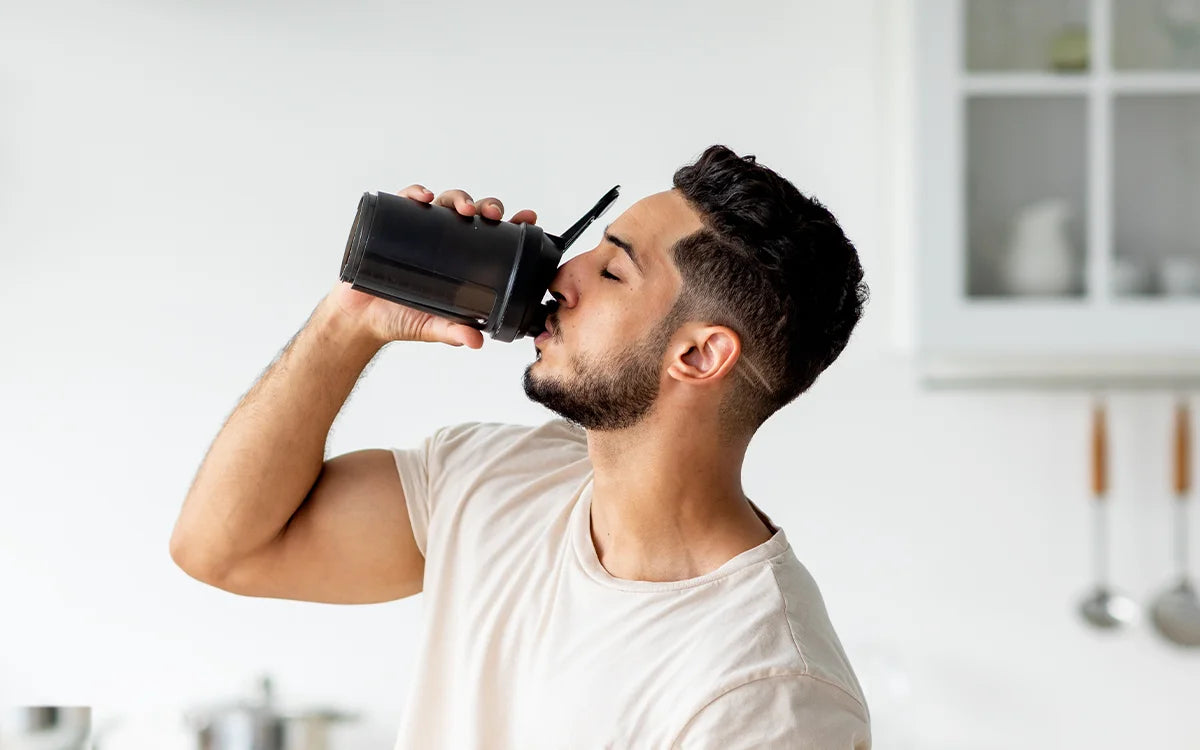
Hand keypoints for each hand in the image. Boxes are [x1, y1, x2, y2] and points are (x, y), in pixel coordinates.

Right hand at [327, 184, 537, 348]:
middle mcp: (443, 240)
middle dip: (487, 207)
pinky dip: (415, 193)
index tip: (527, 218)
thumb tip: (476, 341)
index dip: (511, 225)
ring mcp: (418, 229)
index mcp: (461, 259)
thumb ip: (453, 331)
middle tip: (494, 215)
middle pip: (472, 213)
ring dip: (458, 198)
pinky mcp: (391, 223)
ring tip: (463, 209)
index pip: (492, 237)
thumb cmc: (401, 319)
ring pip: (444, 201)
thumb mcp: (433, 326)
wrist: (360, 319)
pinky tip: (424, 197)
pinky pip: (405, 200)